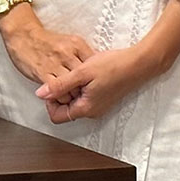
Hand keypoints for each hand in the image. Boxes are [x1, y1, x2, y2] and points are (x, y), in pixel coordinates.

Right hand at [0, 8, 93, 89]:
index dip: (94, 78)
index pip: (95, 66)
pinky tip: (59, 95)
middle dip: (86, 89)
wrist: (22, 34)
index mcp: (77, 45)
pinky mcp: (43, 73)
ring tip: (72, 97)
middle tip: (83, 95)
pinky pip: (59, 91)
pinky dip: (61, 97)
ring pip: (74, 87)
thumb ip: (82, 55)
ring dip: (74, 95)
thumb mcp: (69, 42)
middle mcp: (68, 54)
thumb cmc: (46, 41)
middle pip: (86, 78)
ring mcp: (55, 63)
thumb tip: (94, 69)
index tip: (92, 84)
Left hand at [34, 43, 162, 122]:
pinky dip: (79, 86)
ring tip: (76, 72)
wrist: (139, 64)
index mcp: (85, 109)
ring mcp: (98, 105)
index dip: (50, 101)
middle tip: (65, 75)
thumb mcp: (81, 73)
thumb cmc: (113, 66)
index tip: (54, 85)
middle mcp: (91, 111)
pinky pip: (83, 96)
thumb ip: (60, 84)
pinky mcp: (102, 98)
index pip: (56, 116)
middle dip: (60, 93)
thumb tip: (40, 94)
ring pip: (73, 101)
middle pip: (64, 109)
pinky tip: (85, 72)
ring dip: (70, 88)